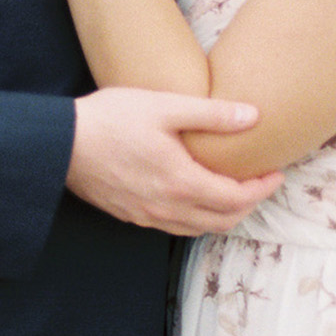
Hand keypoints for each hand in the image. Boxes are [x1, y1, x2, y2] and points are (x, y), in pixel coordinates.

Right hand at [68, 87, 283, 236]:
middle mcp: (168, 208)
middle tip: (260, 183)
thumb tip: (253, 116)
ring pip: (200, 229)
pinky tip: (197, 198)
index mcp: (181, 183)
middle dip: (249, 205)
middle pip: (223, 220)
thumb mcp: (163, 106)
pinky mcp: (131, 216)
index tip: (275, 173)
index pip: (236, 199)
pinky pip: (176, 227)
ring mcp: (148, 216)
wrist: (60, 144)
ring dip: (224, 214)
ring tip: (235, 191)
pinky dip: (198, 218)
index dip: (262, 189)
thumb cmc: (111, 119)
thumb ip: (211, 114)